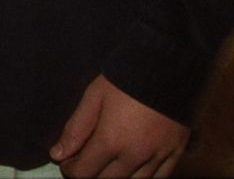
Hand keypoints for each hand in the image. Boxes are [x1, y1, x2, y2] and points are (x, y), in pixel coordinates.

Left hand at [50, 74, 188, 177]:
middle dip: (91, 175)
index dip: (71, 170)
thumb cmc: (124, 79)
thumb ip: (75, 129)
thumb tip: (57, 154)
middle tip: (84, 162)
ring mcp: (158, 157)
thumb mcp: (93, 97)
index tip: (67, 162)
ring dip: (115, 178)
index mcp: (111, 141)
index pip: (85, 172)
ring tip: (106, 165)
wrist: (166, 67)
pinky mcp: (176, 153)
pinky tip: (132, 170)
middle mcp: (135, 155)